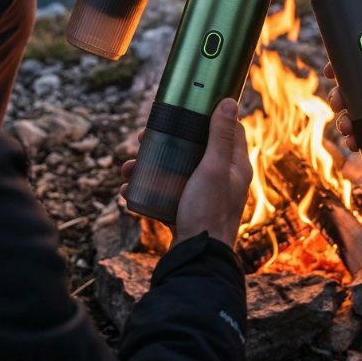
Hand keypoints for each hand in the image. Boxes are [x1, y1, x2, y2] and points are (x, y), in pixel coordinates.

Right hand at [121, 98, 251, 247]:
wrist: (197, 259)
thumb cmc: (209, 211)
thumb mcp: (214, 168)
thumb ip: (220, 136)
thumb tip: (228, 102)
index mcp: (235, 166)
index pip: (229, 130)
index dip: (209, 116)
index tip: (187, 107)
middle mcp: (222, 179)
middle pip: (194, 148)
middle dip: (168, 140)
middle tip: (143, 136)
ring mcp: (203, 195)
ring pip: (174, 170)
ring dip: (150, 165)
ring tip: (127, 166)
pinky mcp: (186, 211)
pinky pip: (164, 193)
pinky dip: (147, 188)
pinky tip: (126, 190)